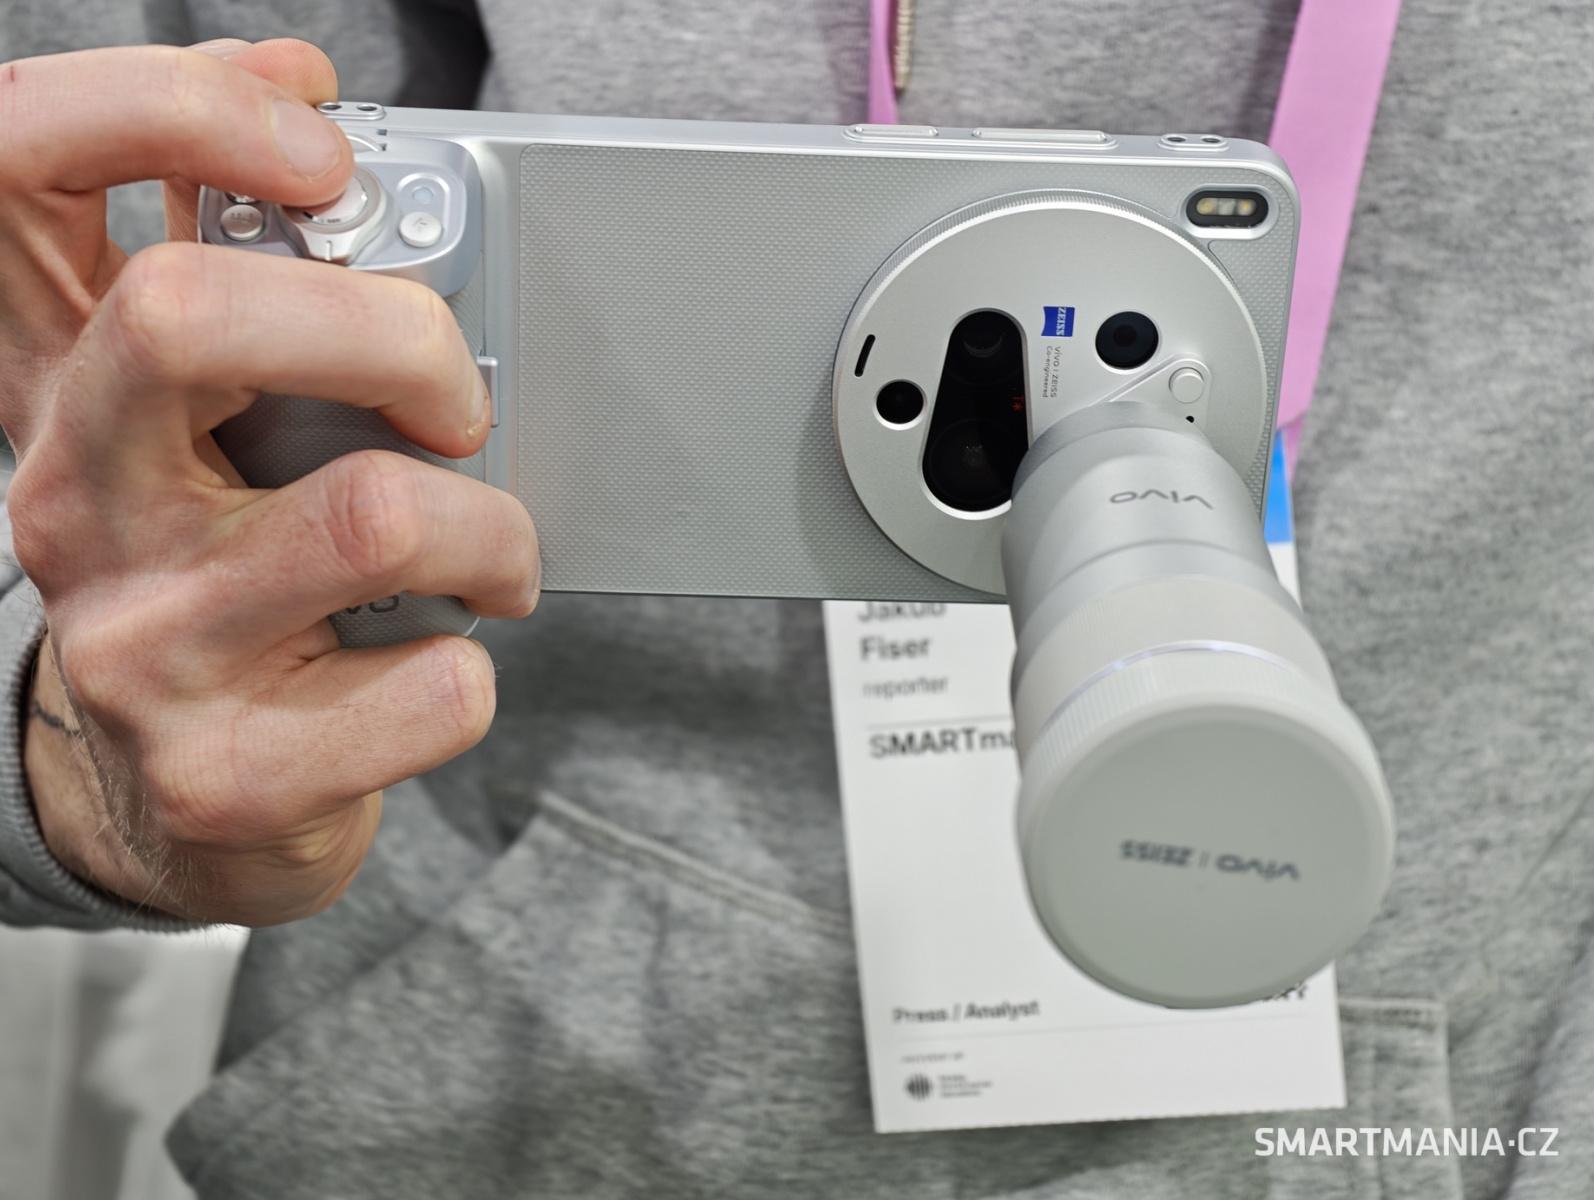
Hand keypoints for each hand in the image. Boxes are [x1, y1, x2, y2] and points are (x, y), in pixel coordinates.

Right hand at [0, 39, 538, 923]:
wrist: (191, 803)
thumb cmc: (228, 589)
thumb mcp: (204, 433)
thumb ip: (250, 287)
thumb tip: (318, 125)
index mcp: (69, 388)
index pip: (17, 170)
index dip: (166, 108)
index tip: (320, 149)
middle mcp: (74, 502)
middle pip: (187, 315)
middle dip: (393, 331)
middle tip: (456, 401)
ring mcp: (137, 645)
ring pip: (374, 515)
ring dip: (491, 530)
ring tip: (491, 558)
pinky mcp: (223, 770)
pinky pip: (432, 685)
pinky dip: (476, 667)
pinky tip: (432, 668)